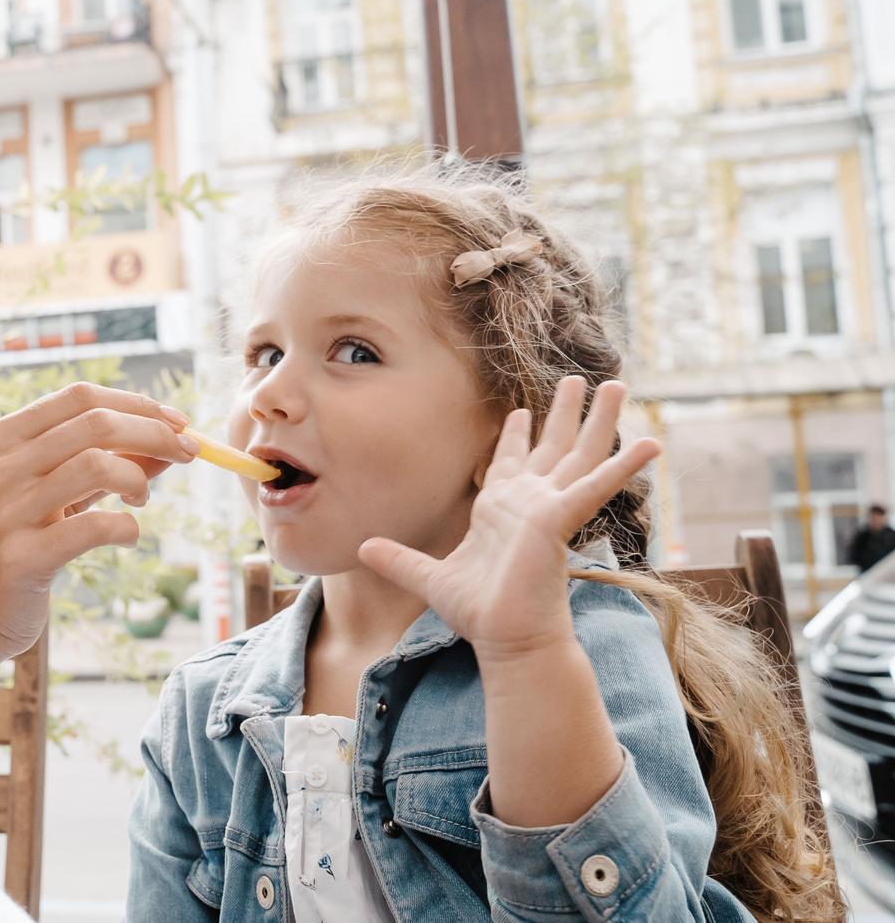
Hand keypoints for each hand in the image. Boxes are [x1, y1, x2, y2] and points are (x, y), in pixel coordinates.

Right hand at [0, 382, 198, 660]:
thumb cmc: (15, 545)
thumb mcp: (51, 494)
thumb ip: (102, 464)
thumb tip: (168, 442)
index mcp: (1, 438)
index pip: (80, 396)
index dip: (137, 403)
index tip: (177, 422)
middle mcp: (0, 467)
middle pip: (95, 423)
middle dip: (154, 432)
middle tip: (188, 452)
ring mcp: (7, 511)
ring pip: (96, 465)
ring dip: (138, 478)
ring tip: (141, 497)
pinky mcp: (21, 557)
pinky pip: (93, 527)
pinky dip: (127, 526)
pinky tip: (128, 534)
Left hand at [355, 376, 661, 662]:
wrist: (505, 639)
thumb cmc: (478, 613)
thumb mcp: (429, 578)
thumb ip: (398, 559)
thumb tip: (363, 547)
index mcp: (501, 510)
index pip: (511, 462)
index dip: (516, 435)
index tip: (519, 409)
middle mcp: (529, 503)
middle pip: (553, 446)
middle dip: (565, 412)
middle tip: (578, 377)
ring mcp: (549, 508)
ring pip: (581, 453)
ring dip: (600, 420)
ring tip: (616, 383)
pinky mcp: (561, 519)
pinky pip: (597, 485)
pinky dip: (624, 465)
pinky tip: (653, 442)